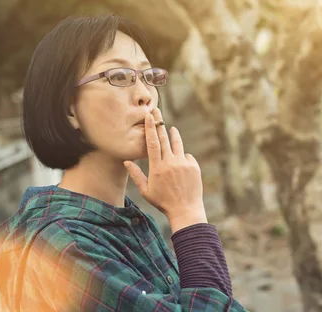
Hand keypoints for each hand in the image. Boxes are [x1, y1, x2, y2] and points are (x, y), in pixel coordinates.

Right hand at [124, 108, 206, 232]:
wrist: (185, 210)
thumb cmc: (163, 202)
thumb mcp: (146, 190)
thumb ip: (137, 175)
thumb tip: (126, 161)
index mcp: (157, 167)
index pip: (152, 143)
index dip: (150, 128)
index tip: (149, 116)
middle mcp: (170, 162)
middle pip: (164, 139)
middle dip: (160, 124)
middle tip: (157, 112)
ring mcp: (184, 163)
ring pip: (178, 144)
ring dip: (174, 135)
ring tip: (172, 129)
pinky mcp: (194, 166)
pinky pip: (187, 156)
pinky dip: (183, 157)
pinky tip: (180, 163)